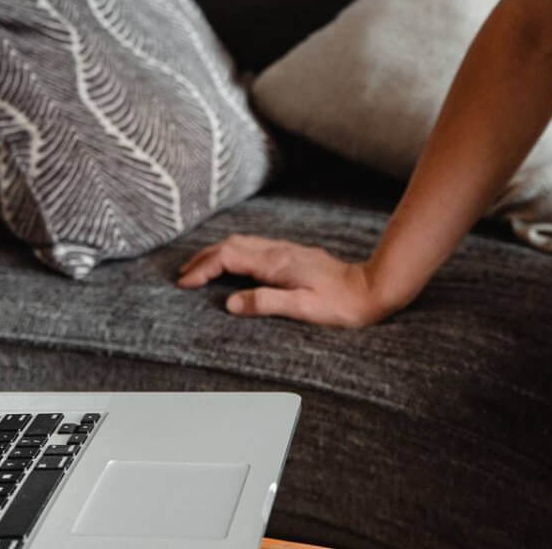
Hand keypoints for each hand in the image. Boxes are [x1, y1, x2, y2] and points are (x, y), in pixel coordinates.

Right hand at [175, 234, 391, 326]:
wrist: (369, 289)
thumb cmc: (339, 304)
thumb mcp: (302, 308)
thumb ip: (266, 302)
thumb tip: (230, 304)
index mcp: (276, 263)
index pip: (228, 257)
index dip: (203, 268)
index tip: (185, 283)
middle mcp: (278, 252)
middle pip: (231, 244)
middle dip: (203, 257)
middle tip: (183, 274)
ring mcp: (286, 251)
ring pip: (242, 243)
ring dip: (217, 253)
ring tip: (200, 269)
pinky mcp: (293, 255)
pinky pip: (254, 248)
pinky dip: (234, 254)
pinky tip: (233, 265)